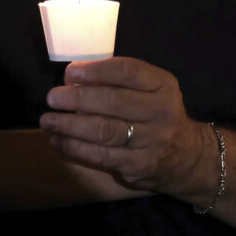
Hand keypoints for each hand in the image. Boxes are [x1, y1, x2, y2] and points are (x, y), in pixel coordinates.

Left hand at [39, 58, 218, 203]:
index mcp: (164, 86)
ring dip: (70, 124)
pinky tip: (58, 140)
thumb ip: (121, 82)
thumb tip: (74, 78)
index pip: (129, 71)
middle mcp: (162, 111)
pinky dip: (75, 147)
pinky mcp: (139, 165)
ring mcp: (152, 140)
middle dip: (77, 98)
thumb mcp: (153, 91)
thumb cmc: (159, 116)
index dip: (96, 71)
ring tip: (48, 120)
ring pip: (104, 130)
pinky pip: (101, 155)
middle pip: (114, 101)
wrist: (187, 156)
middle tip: (53, 98)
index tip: (71, 73)